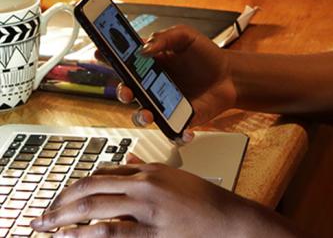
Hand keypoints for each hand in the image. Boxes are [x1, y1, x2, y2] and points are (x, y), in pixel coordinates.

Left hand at [31, 162, 300, 236]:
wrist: (228, 219)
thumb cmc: (202, 200)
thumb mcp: (173, 177)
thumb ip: (146, 170)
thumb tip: (125, 163)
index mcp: (147, 170)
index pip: (102, 174)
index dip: (76, 186)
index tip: (59, 198)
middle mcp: (143, 184)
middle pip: (92, 187)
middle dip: (62, 201)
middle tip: (42, 215)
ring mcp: (147, 207)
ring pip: (96, 206)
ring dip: (66, 217)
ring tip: (47, 227)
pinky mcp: (152, 231)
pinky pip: (113, 232)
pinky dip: (87, 233)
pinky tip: (73, 237)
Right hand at [117, 25, 236, 132]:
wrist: (229, 74)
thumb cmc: (205, 54)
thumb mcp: (185, 36)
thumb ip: (164, 37)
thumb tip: (143, 49)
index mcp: (149, 63)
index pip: (123, 61)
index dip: (108, 58)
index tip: (98, 54)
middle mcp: (152, 85)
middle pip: (127, 91)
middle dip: (121, 91)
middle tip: (126, 89)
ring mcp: (164, 104)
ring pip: (142, 115)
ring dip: (141, 116)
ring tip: (147, 113)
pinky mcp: (179, 119)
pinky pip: (172, 131)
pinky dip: (177, 134)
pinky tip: (185, 130)